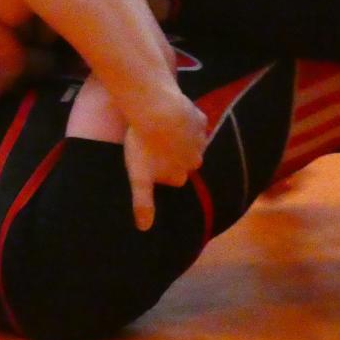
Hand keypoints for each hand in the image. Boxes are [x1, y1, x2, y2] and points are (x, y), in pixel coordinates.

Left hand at [122, 100, 206, 230]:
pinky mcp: (200, 119)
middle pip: (184, 160)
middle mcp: (195, 160)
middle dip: (173, 154)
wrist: (157, 110)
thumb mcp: (139, 177)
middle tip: (154, 142)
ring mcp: (200, 139)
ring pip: (191, 141)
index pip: (174, 177)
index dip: (161, 169)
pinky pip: (195, 122)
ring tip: (161, 127)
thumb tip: (144, 228)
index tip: (149, 160)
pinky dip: (186, 120)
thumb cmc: (145, 145)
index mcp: (181, 175)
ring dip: (180, 137)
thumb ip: (143, 202)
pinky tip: (172, 115)